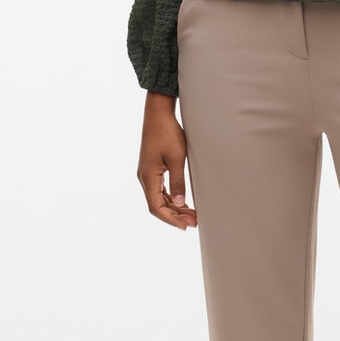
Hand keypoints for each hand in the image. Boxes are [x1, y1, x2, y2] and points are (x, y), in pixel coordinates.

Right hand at [137, 91, 197, 229]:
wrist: (158, 114)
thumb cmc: (168, 133)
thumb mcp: (177, 158)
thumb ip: (178, 182)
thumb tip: (179, 203)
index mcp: (148, 177)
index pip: (156, 207)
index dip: (170, 219)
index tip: (185, 226)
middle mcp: (144, 178)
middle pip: (157, 205)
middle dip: (175, 216)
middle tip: (195, 222)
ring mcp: (147, 174)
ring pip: (159, 199)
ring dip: (174, 208)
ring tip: (192, 215)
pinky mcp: (151, 169)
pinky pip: (160, 190)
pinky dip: (171, 199)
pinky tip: (183, 203)